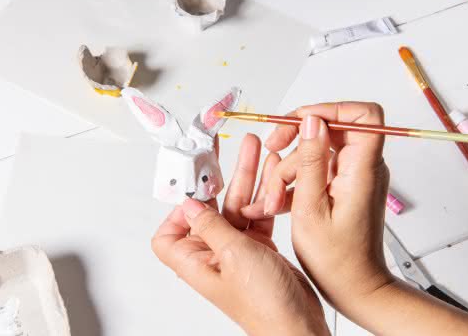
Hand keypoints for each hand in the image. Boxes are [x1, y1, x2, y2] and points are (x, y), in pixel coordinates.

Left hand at [152, 134, 329, 335]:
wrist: (298, 325)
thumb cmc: (264, 305)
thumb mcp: (234, 256)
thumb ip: (211, 226)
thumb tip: (189, 204)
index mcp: (196, 261)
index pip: (169, 233)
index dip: (177, 209)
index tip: (193, 184)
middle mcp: (213, 254)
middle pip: (209, 210)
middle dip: (219, 177)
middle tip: (222, 148)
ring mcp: (236, 250)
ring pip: (237, 207)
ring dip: (247, 179)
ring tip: (257, 149)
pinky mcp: (258, 248)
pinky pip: (257, 215)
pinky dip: (264, 197)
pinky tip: (273, 176)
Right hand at [242, 103, 393, 318]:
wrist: (354, 286)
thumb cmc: (337, 259)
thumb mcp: (311, 209)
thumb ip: (311, 161)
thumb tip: (312, 121)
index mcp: (362, 169)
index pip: (363, 115)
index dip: (331, 109)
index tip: (300, 122)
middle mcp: (361, 167)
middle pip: (329, 128)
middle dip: (294, 142)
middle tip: (272, 153)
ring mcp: (351, 175)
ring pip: (314, 150)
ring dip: (287, 169)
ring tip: (272, 198)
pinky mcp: (341, 185)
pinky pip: (314, 168)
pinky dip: (294, 181)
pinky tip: (279, 201)